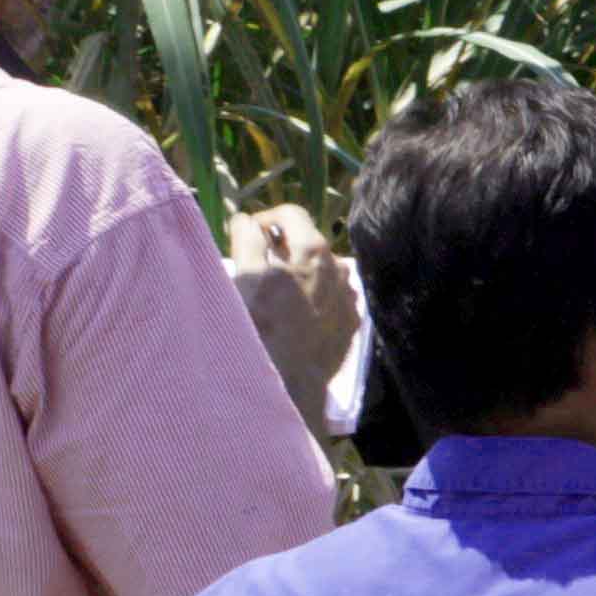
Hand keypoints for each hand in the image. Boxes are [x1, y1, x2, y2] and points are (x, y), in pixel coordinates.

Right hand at [225, 204, 359, 415]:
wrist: (288, 381)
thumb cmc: (258, 327)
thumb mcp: (244, 278)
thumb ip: (246, 241)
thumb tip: (246, 220)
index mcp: (311, 251)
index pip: (291, 214)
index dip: (265, 219)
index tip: (249, 234)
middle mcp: (338, 268)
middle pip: (309, 241)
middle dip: (282, 245)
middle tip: (258, 262)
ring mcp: (349, 295)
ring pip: (323, 270)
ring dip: (302, 271)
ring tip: (277, 289)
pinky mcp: (351, 320)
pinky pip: (334, 297)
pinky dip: (316, 296)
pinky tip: (297, 313)